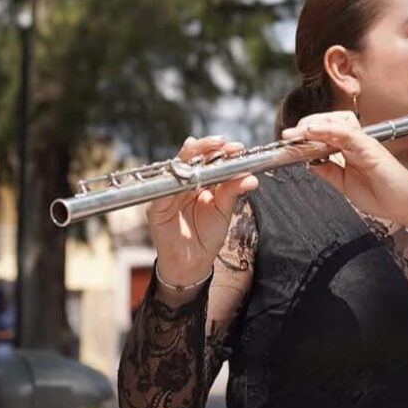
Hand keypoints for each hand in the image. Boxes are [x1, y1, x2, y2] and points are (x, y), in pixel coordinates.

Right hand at [147, 135, 258, 286]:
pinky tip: (186, 173)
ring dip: (191, 159)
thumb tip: (251, 177)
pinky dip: (174, 181)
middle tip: (222, 144)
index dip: (220, 152)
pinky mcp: (156, 208)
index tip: (236, 147)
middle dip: (206, 148)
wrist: (193, 263)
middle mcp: (182, 184)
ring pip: (176, 169)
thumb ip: (232, 191)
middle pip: (190, 159)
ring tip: (206, 152)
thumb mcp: (224, 210)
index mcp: (199, 183)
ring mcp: (168, 194)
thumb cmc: (207, 236)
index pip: (207, 160)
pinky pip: (163, 191)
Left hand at [281, 111, 407, 222]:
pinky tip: (312, 131)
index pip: (324, 132)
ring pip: (335, 121)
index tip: (287, 141)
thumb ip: (327, 170)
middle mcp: (355, 141)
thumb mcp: (343, 183)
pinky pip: (346, 132)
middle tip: (287, 136)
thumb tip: (308, 161)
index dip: (304, 134)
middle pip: (327, 121)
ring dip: (314, 124)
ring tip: (297, 133)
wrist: (403, 206)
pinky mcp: (370, 146)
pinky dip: (328, 129)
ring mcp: (363, 142)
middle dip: (305, 126)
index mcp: (348, 149)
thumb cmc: (380, 195)